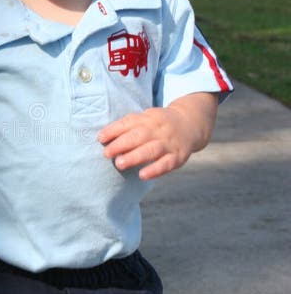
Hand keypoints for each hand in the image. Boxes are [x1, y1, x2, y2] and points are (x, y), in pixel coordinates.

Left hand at [97, 93, 217, 180]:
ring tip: (119, 164)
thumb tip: (103, 137)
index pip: (129, 122)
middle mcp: (158, 130)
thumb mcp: (145, 118)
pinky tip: (142, 175)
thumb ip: (127, 126)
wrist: (191, 124)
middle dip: (121, 145)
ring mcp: (169, 143)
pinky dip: (154, 170)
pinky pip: (166, 164)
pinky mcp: (178, 157)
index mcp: (148, 118)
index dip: (114, 130)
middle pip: (139, 136)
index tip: (101, 138)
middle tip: (107, 153)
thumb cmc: (159, 124)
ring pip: (151, 150)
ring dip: (135, 157)